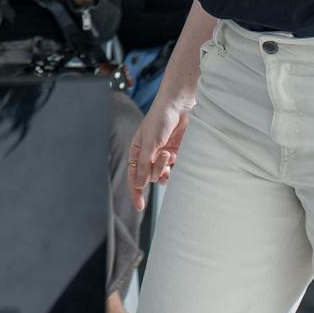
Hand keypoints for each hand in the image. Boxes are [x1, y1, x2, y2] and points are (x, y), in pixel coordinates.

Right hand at [129, 91, 193, 210]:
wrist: (179, 107)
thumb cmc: (160, 118)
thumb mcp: (150, 142)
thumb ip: (144, 164)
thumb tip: (139, 185)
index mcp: (137, 151)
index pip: (134, 176)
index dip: (135, 192)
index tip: (139, 206)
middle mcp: (148, 156)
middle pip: (149, 176)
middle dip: (156, 169)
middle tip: (163, 157)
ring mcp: (161, 156)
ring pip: (161, 175)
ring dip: (165, 168)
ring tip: (169, 154)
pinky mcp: (175, 155)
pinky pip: (173, 170)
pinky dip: (173, 168)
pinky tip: (174, 158)